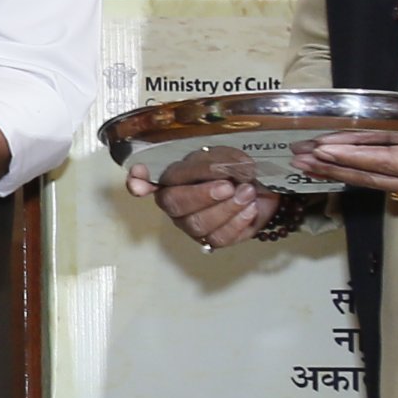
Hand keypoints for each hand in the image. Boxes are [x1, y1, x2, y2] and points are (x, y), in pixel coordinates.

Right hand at [136, 148, 284, 246]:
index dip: (138, 182)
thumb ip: (219, 160)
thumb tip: (219, 169)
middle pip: (174, 203)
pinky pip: (218, 237)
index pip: (147, 179)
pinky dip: (237, 221)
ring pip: (198, 223)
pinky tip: (249, 208)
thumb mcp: (227, 156)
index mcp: (173, 177)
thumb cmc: (236, 172)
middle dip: (202, 195)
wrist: (260, 192)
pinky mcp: (210, 240)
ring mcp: (190, 224)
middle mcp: (175, 202)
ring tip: (247, 192)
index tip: (138, 182)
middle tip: (228, 186)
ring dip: (227, 207)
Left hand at [302, 78, 397, 207]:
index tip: (319, 149)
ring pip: (388, 184)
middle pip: (378, 179)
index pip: (387, 161)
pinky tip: (357, 170)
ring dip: (351, 174)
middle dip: (337, 169)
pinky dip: (374, 175)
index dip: (351, 156)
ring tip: (316, 166)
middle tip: (300, 160)